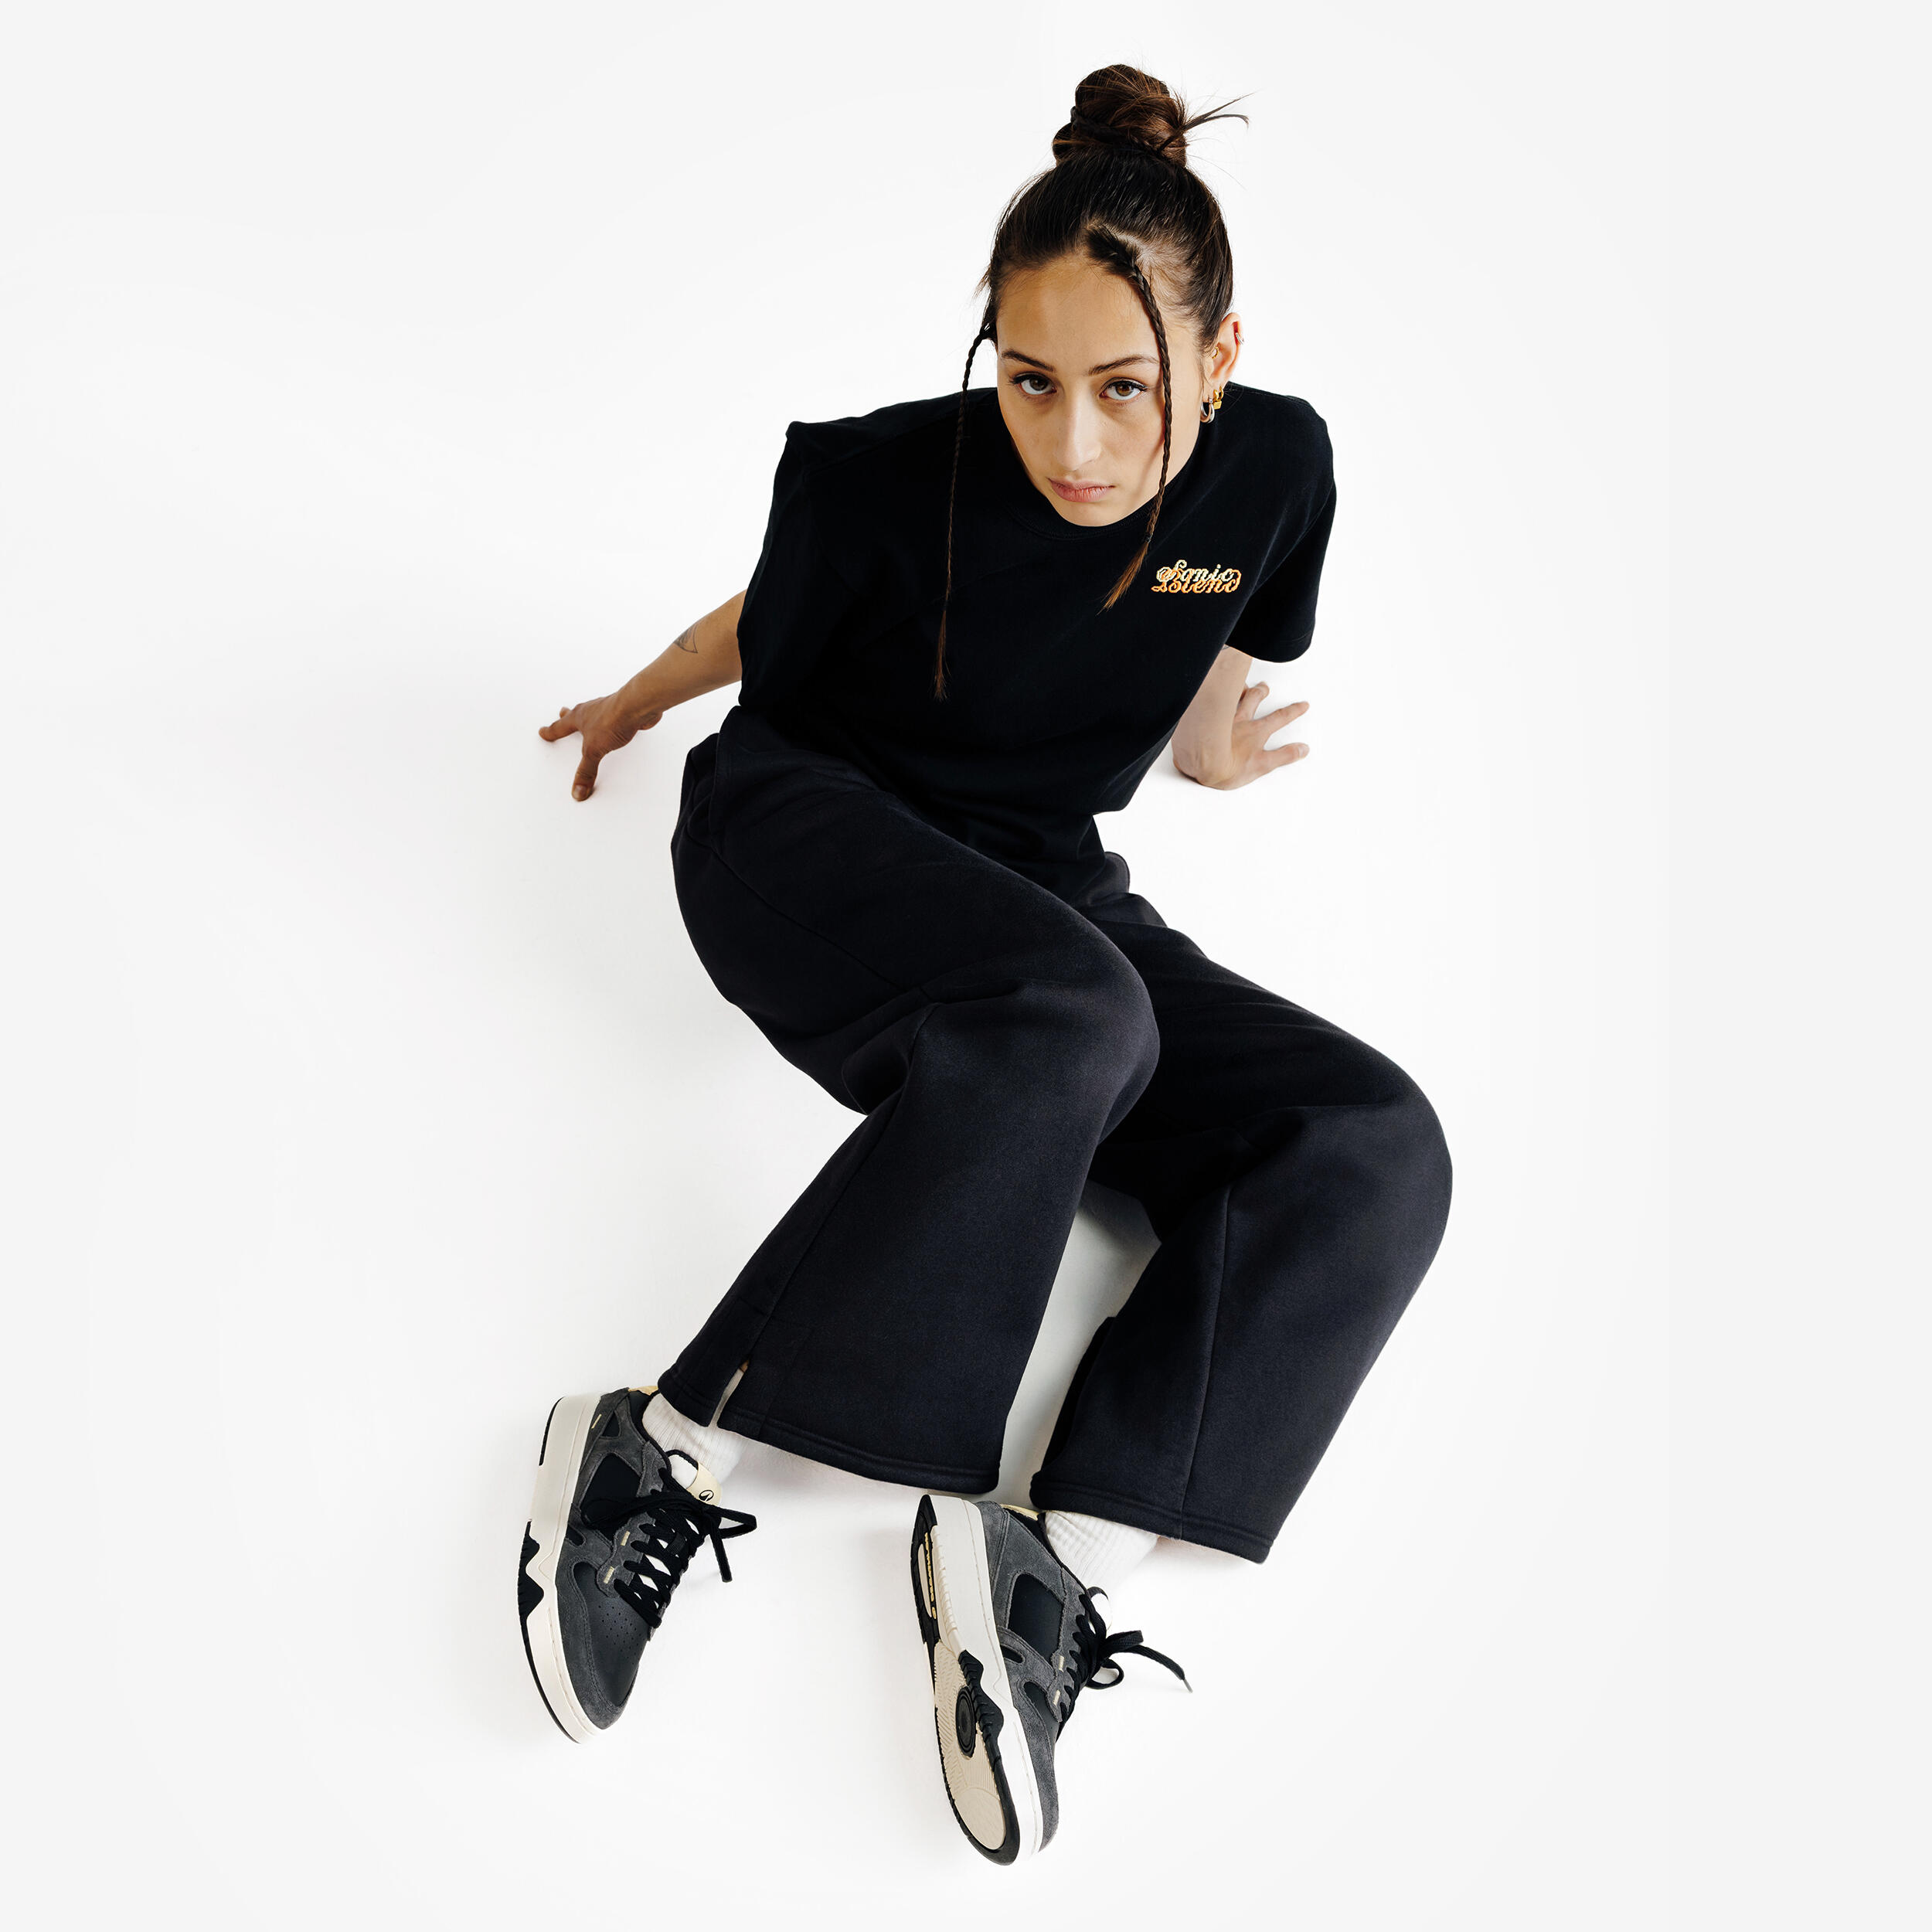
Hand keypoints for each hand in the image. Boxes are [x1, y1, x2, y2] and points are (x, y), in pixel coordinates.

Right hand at [538, 690, 661, 799]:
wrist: (637, 706)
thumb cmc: (613, 718)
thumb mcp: (594, 750)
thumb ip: (586, 770)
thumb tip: (577, 790)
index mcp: (579, 717)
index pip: (560, 727)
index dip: (551, 732)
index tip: (543, 732)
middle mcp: (591, 710)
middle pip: (575, 713)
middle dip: (567, 716)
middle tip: (562, 713)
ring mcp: (607, 709)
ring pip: (593, 713)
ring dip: (589, 717)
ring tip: (589, 721)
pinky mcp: (623, 713)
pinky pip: (613, 719)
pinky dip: (611, 723)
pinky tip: (616, 727)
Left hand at [1173, 674, 1310, 789]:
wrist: (1200, 763)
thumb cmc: (1227, 766)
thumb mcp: (1263, 765)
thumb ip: (1284, 756)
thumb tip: (1302, 749)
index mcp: (1256, 731)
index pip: (1280, 718)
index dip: (1293, 711)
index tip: (1302, 705)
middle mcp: (1240, 720)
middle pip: (1254, 699)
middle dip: (1262, 692)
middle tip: (1265, 687)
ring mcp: (1221, 718)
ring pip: (1232, 695)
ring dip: (1239, 688)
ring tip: (1242, 685)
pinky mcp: (1204, 720)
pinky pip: (1210, 701)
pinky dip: (1213, 693)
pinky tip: (1210, 690)